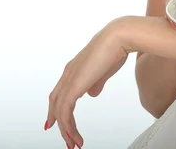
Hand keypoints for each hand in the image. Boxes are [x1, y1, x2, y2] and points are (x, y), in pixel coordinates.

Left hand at [44, 19, 128, 148]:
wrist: (119, 37)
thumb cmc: (116, 48)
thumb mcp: (104, 70)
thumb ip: (96, 82)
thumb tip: (92, 93)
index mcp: (74, 68)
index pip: (60, 92)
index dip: (57, 109)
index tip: (56, 123)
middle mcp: (68, 73)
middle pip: (56, 103)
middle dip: (59, 123)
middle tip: (66, 139)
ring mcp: (69, 79)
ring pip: (60, 110)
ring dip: (66, 129)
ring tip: (74, 143)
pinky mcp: (74, 85)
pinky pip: (65, 111)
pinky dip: (68, 125)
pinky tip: (74, 134)